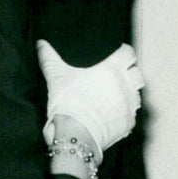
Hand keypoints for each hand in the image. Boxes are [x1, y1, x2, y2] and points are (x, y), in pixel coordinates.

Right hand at [36, 40, 143, 161]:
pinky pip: (131, 115)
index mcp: (112, 69)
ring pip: (136, 95)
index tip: (116, 54)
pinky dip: (124, 113)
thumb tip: (40, 43)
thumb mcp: (55, 76)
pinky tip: (111, 114)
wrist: (76, 135)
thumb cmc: (68, 102)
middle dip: (129, 73)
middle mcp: (126, 85)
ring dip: (129, 93)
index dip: (123, 52)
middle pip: (136, 73)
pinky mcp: (128, 123)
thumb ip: (48, 57)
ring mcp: (129, 106)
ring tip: (114, 96)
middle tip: (116, 76)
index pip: (128, 53)